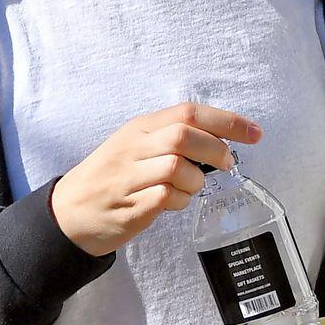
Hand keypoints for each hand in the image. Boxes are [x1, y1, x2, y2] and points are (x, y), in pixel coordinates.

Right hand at [48, 99, 261, 258]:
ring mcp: (128, 177)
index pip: (188, 112)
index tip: (255, 133)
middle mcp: (133, 148)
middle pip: (183, 136)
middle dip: (216, 150)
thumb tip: (222, 139)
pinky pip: (166, 198)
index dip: (227, 121)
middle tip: (227, 164)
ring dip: (195, 181)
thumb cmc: (112, 177)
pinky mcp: (129, 206)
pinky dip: (180, 201)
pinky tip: (173, 202)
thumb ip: (172, 138)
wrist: (69, 212)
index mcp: (139, 127)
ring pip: (177, 168)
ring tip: (190, 188)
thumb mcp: (136, 146)